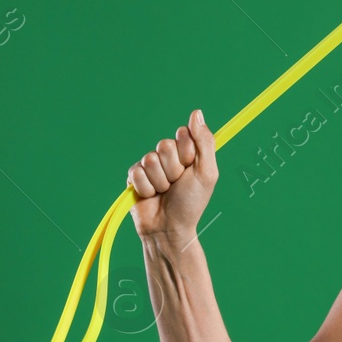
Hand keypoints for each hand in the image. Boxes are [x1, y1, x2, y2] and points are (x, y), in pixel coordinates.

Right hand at [127, 109, 218, 237]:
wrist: (169, 229)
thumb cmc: (191, 203)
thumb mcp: (207, 172)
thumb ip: (205, 142)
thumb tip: (196, 112)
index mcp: (186, 152)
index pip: (183, 134)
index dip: (187, 153)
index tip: (191, 168)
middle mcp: (168, 156)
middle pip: (164, 145)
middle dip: (173, 169)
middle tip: (177, 185)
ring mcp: (150, 166)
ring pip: (150, 159)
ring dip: (160, 182)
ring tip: (164, 193)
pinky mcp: (134, 177)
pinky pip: (137, 172)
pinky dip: (147, 188)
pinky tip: (151, 196)